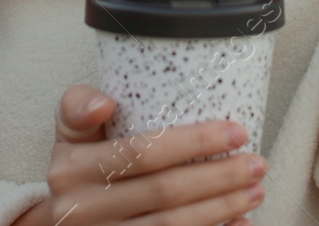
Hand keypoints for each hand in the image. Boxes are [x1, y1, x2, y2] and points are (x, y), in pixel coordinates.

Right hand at [10, 84, 266, 225]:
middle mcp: (81, 210)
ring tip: (254, 191)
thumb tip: (104, 104)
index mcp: (71, 170)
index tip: (236, 132)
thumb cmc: (81, 167)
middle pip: (164, 193)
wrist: (62, 222)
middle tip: (256, 164)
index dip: (194, 142)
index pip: (141, 152)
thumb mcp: (70, 133)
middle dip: (218, 178)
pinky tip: (238, 223)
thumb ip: (79, 106)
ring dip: (222, 209)